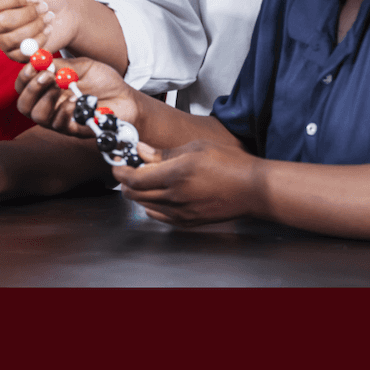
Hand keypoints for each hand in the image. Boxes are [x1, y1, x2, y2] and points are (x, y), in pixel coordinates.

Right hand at [0, 0, 78, 60]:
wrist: (65, 11)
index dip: (19, 0)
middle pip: (3, 22)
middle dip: (29, 14)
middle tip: (45, 6)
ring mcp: (4, 40)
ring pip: (13, 38)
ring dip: (36, 26)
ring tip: (49, 17)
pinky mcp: (16, 54)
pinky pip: (22, 53)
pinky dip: (39, 40)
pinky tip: (48, 30)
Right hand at [14, 55, 138, 137]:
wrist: (126, 97)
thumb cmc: (104, 81)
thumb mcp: (82, 66)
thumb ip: (61, 65)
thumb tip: (40, 59)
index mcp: (48, 88)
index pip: (24, 86)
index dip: (24, 77)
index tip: (33, 65)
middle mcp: (49, 106)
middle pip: (24, 105)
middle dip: (32, 89)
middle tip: (47, 76)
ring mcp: (60, 119)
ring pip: (38, 116)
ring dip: (48, 99)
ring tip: (63, 86)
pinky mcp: (74, 130)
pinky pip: (59, 125)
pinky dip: (65, 110)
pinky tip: (76, 99)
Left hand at [114, 140, 263, 226]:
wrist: (251, 189)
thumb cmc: (229, 164)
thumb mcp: (195, 148)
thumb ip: (163, 153)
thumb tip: (141, 151)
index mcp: (175, 175)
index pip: (134, 178)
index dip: (121, 171)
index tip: (118, 164)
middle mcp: (174, 197)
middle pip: (135, 194)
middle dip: (126, 182)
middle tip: (127, 170)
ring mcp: (180, 212)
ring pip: (145, 205)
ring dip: (138, 193)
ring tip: (144, 180)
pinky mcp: (187, 222)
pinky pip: (159, 216)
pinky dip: (151, 206)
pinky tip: (157, 196)